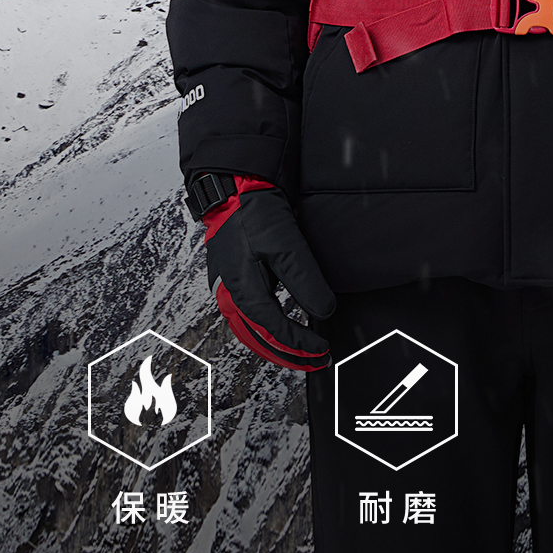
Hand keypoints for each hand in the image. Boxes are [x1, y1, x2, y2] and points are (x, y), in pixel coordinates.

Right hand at [203, 176, 335, 370]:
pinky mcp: (233, 280)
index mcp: (241, 291)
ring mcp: (228, 289)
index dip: (300, 344)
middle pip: (259, 340)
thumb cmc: (253, 214)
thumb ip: (305, 282)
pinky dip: (265, 330)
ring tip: (299, 353)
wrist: (234, 189)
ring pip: (251, 332)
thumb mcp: (286, 247)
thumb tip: (323, 311)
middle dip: (288, 355)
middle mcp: (230, 296)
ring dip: (275, 346)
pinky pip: (248, 318)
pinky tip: (278, 329)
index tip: (322, 350)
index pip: (274, 330)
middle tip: (314, 362)